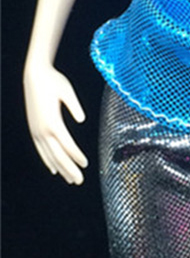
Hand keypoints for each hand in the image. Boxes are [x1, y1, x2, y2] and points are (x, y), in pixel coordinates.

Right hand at [23, 62, 87, 184]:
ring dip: (60, 168)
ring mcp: (36, 130)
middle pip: (58, 155)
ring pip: (49, 155)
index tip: (86, 164)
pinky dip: (48, 161)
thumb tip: (82, 120)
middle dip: (69, 169)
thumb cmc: (54, 81)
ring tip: (70, 179)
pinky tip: (54, 170)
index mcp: (53, 122)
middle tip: (79, 181)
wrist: (34, 75)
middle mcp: (43, 129)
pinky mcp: (34, 129)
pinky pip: (41, 150)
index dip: (77, 156)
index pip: (68, 145)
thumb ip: (75, 106)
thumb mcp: (68, 91)